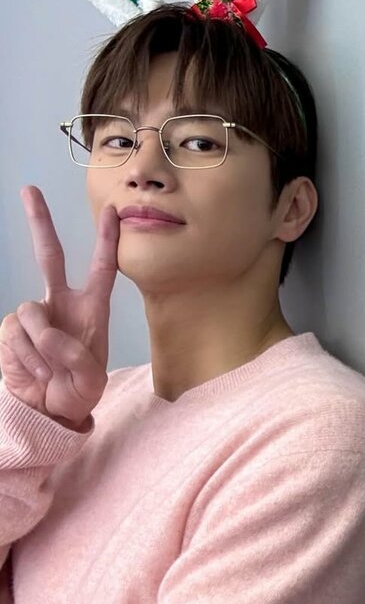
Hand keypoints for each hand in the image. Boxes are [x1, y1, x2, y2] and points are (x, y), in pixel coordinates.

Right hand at [0, 187, 119, 429]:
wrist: (49, 412)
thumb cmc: (77, 392)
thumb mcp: (91, 381)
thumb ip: (77, 356)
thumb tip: (50, 333)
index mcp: (91, 310)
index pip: (101, 269)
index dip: (106, 242)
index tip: (113, 213)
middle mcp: (62, 305)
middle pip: (49, 255)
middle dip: (40, 222)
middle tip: (30, 191)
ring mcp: (35, 315)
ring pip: (32, 311)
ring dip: (43, 344)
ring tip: (52, 369)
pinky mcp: (12, 330)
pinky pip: (17, 333)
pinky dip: (27, 355)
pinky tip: (37, 371)